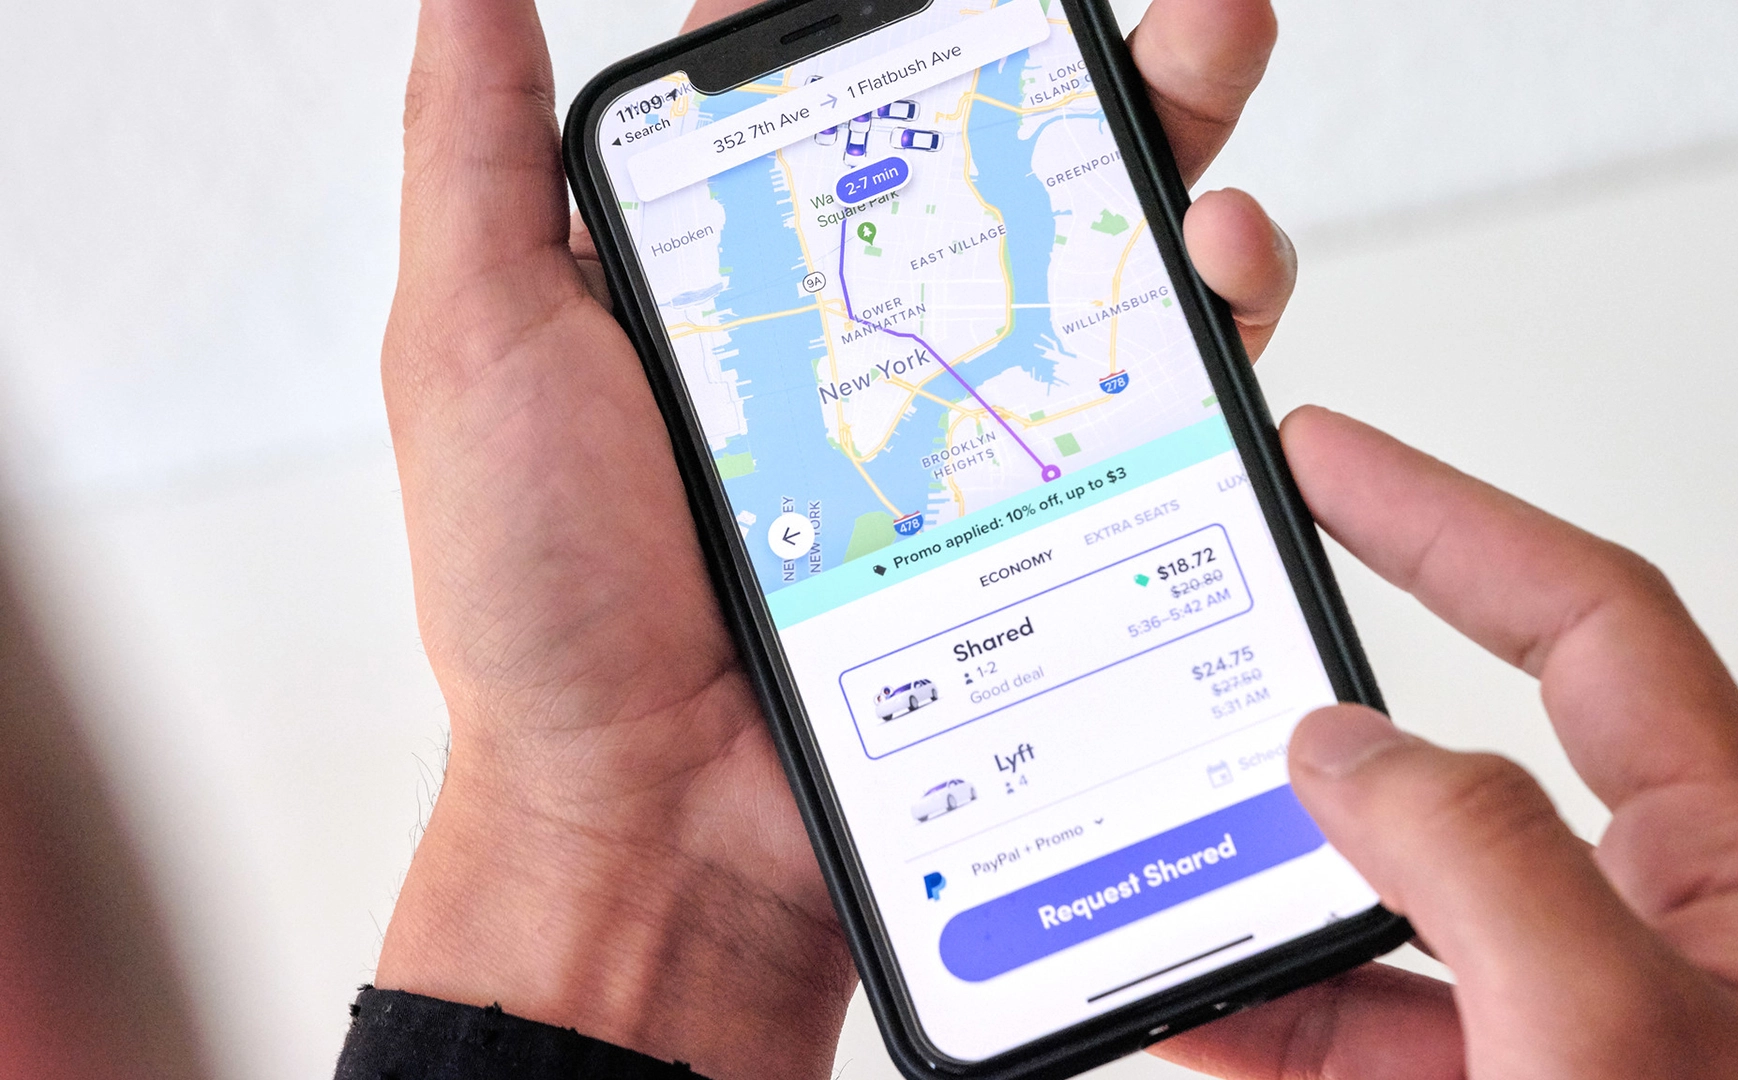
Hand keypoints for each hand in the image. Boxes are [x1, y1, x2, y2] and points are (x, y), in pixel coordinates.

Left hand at [372, 0, 1294, 1075]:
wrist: (658, 825)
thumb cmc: (548, 600)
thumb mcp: (479, 346)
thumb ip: (482, 161)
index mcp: (739, 278)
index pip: (837, 99)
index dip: (892, 15)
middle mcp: (868, 336)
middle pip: (1001, 154)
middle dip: (1084, 54)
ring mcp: (970, 425)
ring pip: (1103, 253)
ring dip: (1178, 142)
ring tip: (1208, 56)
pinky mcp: (1048, 516)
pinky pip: (1154, 399)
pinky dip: (1208, 314)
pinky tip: (1218, 265)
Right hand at [1151, 407, 1737, 1078]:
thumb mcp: (1614, 1042)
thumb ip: (1478, 865)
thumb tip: (1344, 749)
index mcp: (1723, 877)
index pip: (1587, 627)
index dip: (1456, 523)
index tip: (1334, 463)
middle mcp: (1635, 943)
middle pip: (1455, 765)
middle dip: (1320, 708)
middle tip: (1203, 643)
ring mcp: (1547, 1041)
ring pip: (1373, 915)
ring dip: (1254, 877)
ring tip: (1150, 836)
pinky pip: (1335, 1037)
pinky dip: (1241, 1014)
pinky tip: (1171, 1002)